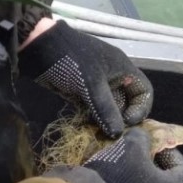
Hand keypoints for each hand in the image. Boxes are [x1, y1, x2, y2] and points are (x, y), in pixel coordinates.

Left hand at [19, 19, 153, 138]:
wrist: (38, 47)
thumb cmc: (71, 59)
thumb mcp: (92, 84)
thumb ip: (107, 109)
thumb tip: (118, 135)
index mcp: (124, 70)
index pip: (144, 92)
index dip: (141, 108)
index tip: (128, 122)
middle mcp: (115, 79)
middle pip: (128, 104)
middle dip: (123, 119)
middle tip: (114, 134)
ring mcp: (98, 87)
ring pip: (111, 109)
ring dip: (108, 123)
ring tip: (102, 135)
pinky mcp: (84, 95)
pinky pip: (95, 111)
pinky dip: (94, 121)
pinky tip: (90, 130)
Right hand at [84, 127, 182, 182]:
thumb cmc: (119, 176)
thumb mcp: (132, 146)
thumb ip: (142, 137)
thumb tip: (143, 138)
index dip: (172, 151)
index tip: (156, 142)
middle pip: (166, 178)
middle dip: (153, 160)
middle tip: (139, 148)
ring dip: (138, 171)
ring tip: (123, 157)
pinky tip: (113, 173)